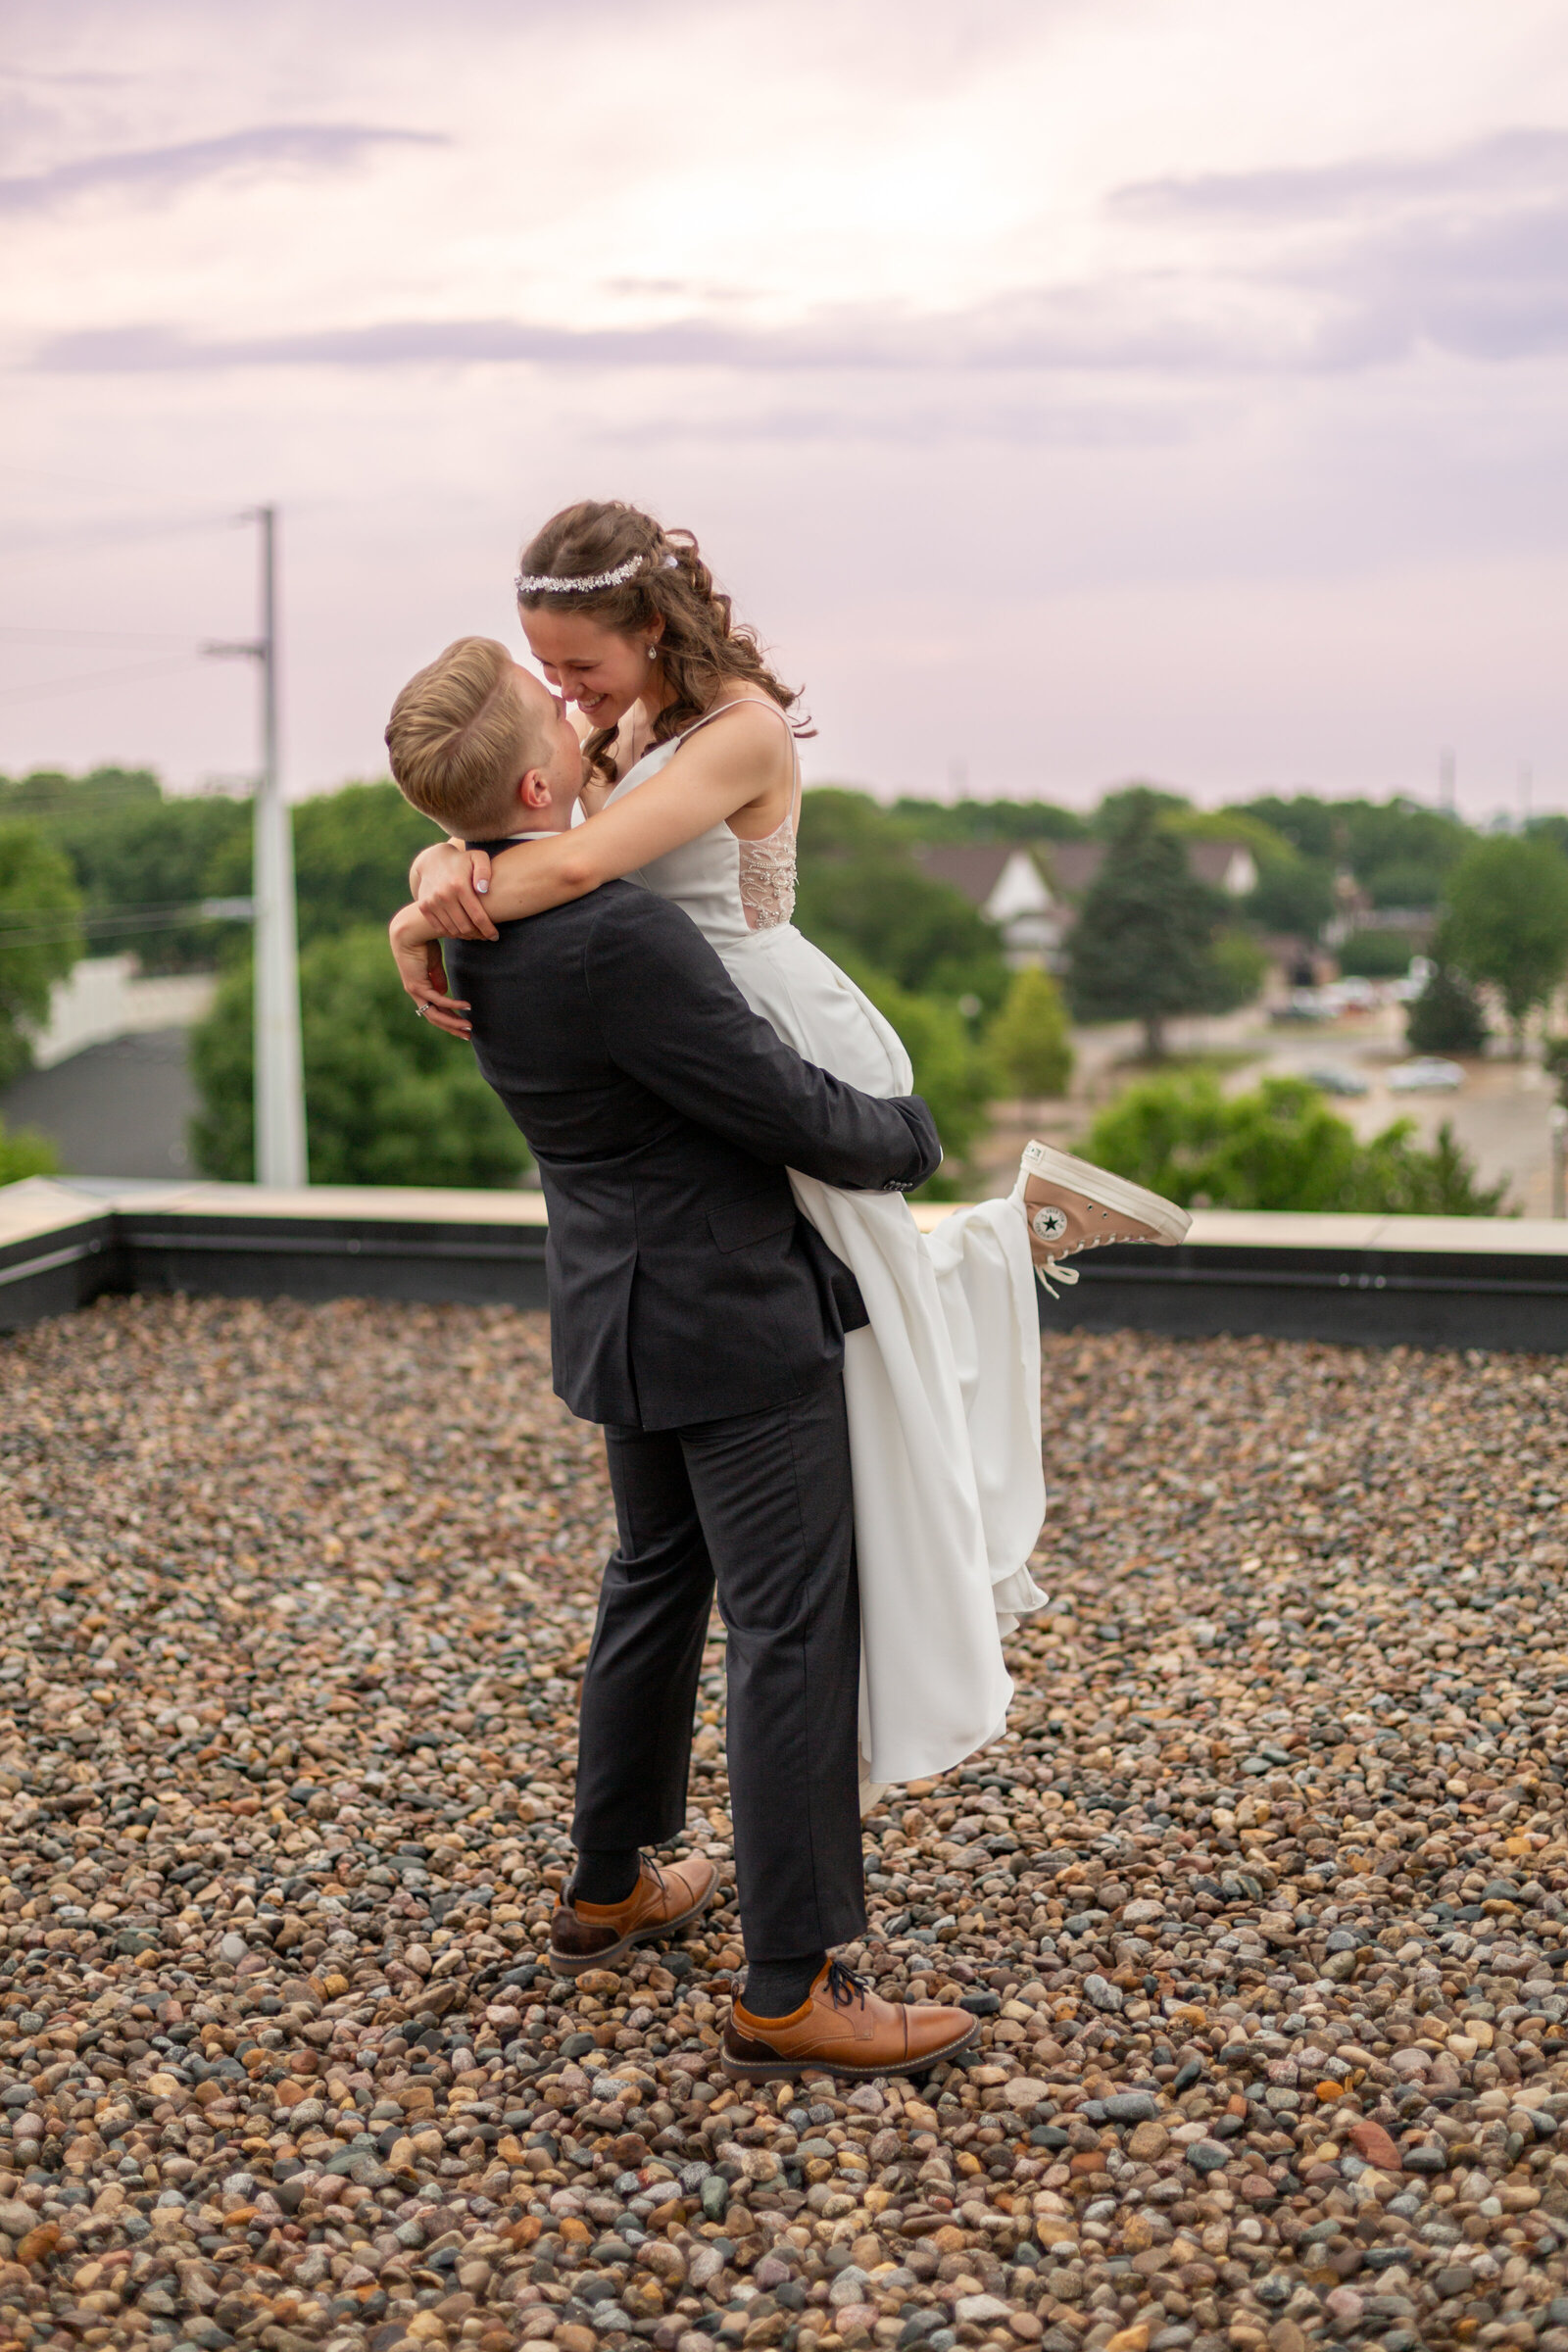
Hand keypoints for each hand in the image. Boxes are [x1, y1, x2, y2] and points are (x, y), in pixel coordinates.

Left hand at [390, 907, 471, 1038]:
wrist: (409, 933)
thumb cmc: (422, 944)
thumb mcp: (433, 964)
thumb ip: (437, 978)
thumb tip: (444, 991)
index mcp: (420, 989)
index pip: (436, 1011)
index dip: (450, 1019)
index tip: (464, 1026)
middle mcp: (416, 993)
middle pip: (435, 1018)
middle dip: (452, 1028)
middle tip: (468, 1036)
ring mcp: (415, 991)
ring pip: (435, 1014)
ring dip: (453, 1022)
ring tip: (469, 1027)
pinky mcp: (417, 985)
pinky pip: (438, 999)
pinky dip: (453, 1004)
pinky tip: (466, 1007)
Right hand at [411, 841, 497, 940]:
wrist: (434, 860)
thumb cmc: (463, 861)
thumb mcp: (478, 858)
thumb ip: (484, 870)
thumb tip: (483, 889)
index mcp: (459, 885)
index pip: (477, 916)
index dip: (488, 930)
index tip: (495, 936)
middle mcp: (443, 895)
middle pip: (465, 927)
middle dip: (478, 935)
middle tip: (486, 936)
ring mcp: (432, 902)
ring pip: (453, 930)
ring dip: (466, 936)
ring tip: (475, 934)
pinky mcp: (424, 907)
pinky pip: (439, 928)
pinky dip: (452, 933)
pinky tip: (461, 931)